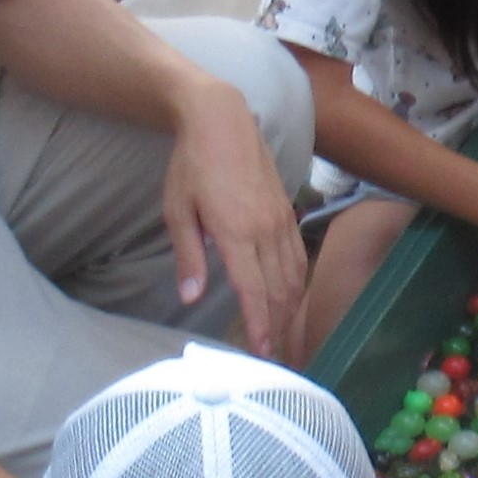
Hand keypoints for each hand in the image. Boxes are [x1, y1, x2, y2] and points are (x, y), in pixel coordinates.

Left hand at [162, 80, 309, 353]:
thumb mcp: (178, 211)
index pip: (254, 290)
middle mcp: (266, 229)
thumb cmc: (192, 165)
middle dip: (279, 328)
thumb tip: (190, 298)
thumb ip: (189, 257)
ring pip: (294, 276)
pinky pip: (298, 257)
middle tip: (276, 358)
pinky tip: (292, 299)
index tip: (263, 353)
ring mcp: (281, 221)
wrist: (222, 119)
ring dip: (291, 310)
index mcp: (236, 231)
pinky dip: (298, 284)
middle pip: (280, 291)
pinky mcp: (287, 212)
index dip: (259, 325)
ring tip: (284, 336)